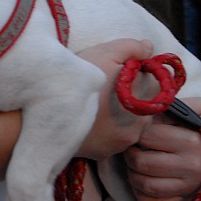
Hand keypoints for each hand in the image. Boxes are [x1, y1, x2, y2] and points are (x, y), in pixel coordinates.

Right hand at [76, 39, 155, 160]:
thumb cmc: (78, 78)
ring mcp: (123, 141)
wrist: (49, 111)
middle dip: (128, 96)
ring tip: (95, 106)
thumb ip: (132, 47)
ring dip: (118, 116)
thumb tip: (149, 48)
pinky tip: (90, 121)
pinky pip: (112, 139)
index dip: (133, 74)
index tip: (114, 72)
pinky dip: (105, 131)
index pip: (151, 82)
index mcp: (144, 96)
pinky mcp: (106, 153)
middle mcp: (140, 122)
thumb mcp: (105, 52)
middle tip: (102, 89)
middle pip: (140, 105)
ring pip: (128, 124)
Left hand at [123, 98, 200, 200]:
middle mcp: (190, 167)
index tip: (137, 129)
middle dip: (129, 152)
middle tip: (131, 146)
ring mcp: (188, 188)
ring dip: (131, 173)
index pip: (147, 136)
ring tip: (134, 162)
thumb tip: (147, 112)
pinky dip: (141, 194)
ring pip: (145, 185)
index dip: (136, 131)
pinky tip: (140, 180)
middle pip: (141, 162)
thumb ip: (176, 106)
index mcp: (192, 142)